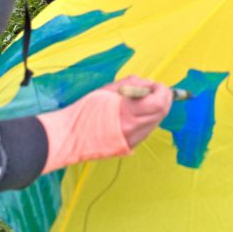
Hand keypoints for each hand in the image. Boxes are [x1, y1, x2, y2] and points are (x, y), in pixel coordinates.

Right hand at [38, 75, 172, 172]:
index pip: (159, 102)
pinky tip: (136, 113)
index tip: (154, 84)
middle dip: (162, 98)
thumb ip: (134, 85)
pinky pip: (147, 130)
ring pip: (156, 122)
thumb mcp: (111, 89)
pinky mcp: (129, 147)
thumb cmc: (86, 108)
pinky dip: (147, 119)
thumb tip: (149, 84)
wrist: (70, 135)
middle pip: (162, 112)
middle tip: (152, 90)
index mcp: (129, 113)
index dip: (161, 90)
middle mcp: (135, 130)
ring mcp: (133, 141)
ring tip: (142, 101)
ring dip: (155, 109)